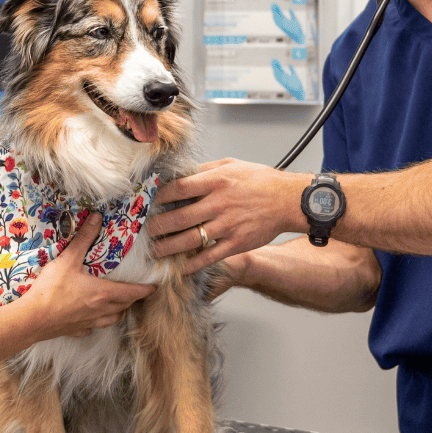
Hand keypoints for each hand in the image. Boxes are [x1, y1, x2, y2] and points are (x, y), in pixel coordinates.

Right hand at [22, 212, 154, 337]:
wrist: (33, 319)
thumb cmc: (52, 289)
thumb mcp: (68, 260)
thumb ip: (84, 238)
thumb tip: (96, 218)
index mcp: (103, 293)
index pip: (133, 292)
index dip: (146, 289)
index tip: (155, 287)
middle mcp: (101, 310)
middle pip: (125, 306)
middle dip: (133, 298)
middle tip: (136, 291)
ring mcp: (89, 322)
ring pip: (112, 319)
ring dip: (118, 311)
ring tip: (117, 304)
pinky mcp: (76, 330)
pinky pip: (92, 327)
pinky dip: (96, 322)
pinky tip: (90, 318)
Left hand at [150, 159, 309, 273]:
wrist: (287, 200)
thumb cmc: (260, 180)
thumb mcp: (231, 165)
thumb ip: (206, 170)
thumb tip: (182, 174)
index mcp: (216, 181)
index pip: (179, 189)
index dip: (160, 196)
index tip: (148, 202)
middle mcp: (219, 204)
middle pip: (179, 217)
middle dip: (157, 226)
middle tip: (143, 232)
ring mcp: (227, 225)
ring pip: (191, 239)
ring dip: (169, 247)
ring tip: (155, 252)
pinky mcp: (236, 243)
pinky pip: (210, 256)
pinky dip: (194, 263)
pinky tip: (180, 267)